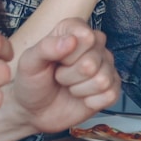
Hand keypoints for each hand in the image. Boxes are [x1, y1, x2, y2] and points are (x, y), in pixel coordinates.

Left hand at [10, 18, 121, 132]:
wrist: (35, 111)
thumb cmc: (32, 81)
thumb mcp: (29, 62)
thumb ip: (47, 47)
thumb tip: (72, 40)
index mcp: (74, 30)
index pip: (85, 36)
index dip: (67, 55)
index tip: (56, 60)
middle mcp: (95, 44)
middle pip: (92, 62)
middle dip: (69, 76)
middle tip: (59, 76)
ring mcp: (106, 65)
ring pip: (101, 80)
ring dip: (78, 89)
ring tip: (68, 86)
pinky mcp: (112, 87)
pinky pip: (109, 95)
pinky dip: (91, 102)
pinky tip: (81, 97)